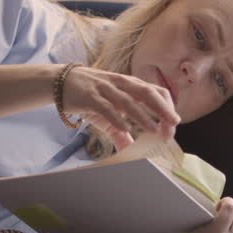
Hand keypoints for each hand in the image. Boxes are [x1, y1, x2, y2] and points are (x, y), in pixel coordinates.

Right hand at [61, 66, 179, 149]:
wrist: (60, 82)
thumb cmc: (89, 96)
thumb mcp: (107, 113)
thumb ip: (119, 132)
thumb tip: (129, 150)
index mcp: (130, 85)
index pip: (156, 91)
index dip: (167, 107)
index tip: (172, 125)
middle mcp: (121, 84)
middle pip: (147, 93)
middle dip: (162, 109)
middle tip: (173, 124)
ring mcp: (105, 89)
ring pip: (128, 100)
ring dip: (142, 116)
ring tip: (154, 130)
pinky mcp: (89, 97)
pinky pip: (106, 107)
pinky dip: (116, 118)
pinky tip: (125, 129)